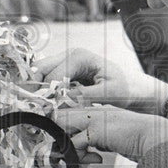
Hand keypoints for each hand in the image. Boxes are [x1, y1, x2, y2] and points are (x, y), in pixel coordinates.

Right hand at [34, 48, 167, 112]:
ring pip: (40, 73)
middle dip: (36, 89)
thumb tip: (63, 99)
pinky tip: (45, 106)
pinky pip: (47, 79)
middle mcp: (70, 55)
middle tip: (35, 110)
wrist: (132, 87)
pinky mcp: (65, 71)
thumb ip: (86, 95)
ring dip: (38, 90)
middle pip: (41, 69)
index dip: (47, 93)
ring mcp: (66, 61)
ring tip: (39, 110)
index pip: (53, 75)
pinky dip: (44, 91)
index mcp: (79, 56)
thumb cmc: (125, 88)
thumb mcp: (109, 93)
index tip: (45, 112)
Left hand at [57, 106, 167, 161]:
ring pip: (64, 131)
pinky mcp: (96, 131)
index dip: (66, 133)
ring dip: (70, 151)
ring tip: (88, 162)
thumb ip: (97, 142)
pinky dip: (79, 157)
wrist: (159, 138)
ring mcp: (94, 119)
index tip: (71, 149)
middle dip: (60, 140)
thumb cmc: (140, 141)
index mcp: (98, 110)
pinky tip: (98, 161)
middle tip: (68, 156)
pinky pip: (74, 145)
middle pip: (61, 120)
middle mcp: (93, 111)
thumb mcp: (113, 138)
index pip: (70, 116)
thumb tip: (84, 155)